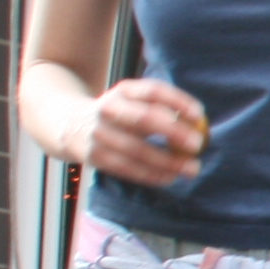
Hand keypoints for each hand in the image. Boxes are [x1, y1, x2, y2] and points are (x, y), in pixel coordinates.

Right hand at [82, 78, 210, 188]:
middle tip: (198, 145)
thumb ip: (162, 109)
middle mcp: (109, 108)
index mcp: (124, 91)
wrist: (71, 124)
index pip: (153, 91)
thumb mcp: (134, 101)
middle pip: (144, 118)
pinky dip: (150, 175)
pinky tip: (169, 178)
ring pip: (136, 150)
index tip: (199, 115)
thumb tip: (199, 125)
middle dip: (173, 132)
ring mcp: (99, 133)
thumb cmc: (120, 115)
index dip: (177, 101)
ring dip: (167, 161)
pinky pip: (126, 168)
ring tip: (191, 169)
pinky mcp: (94, 156)